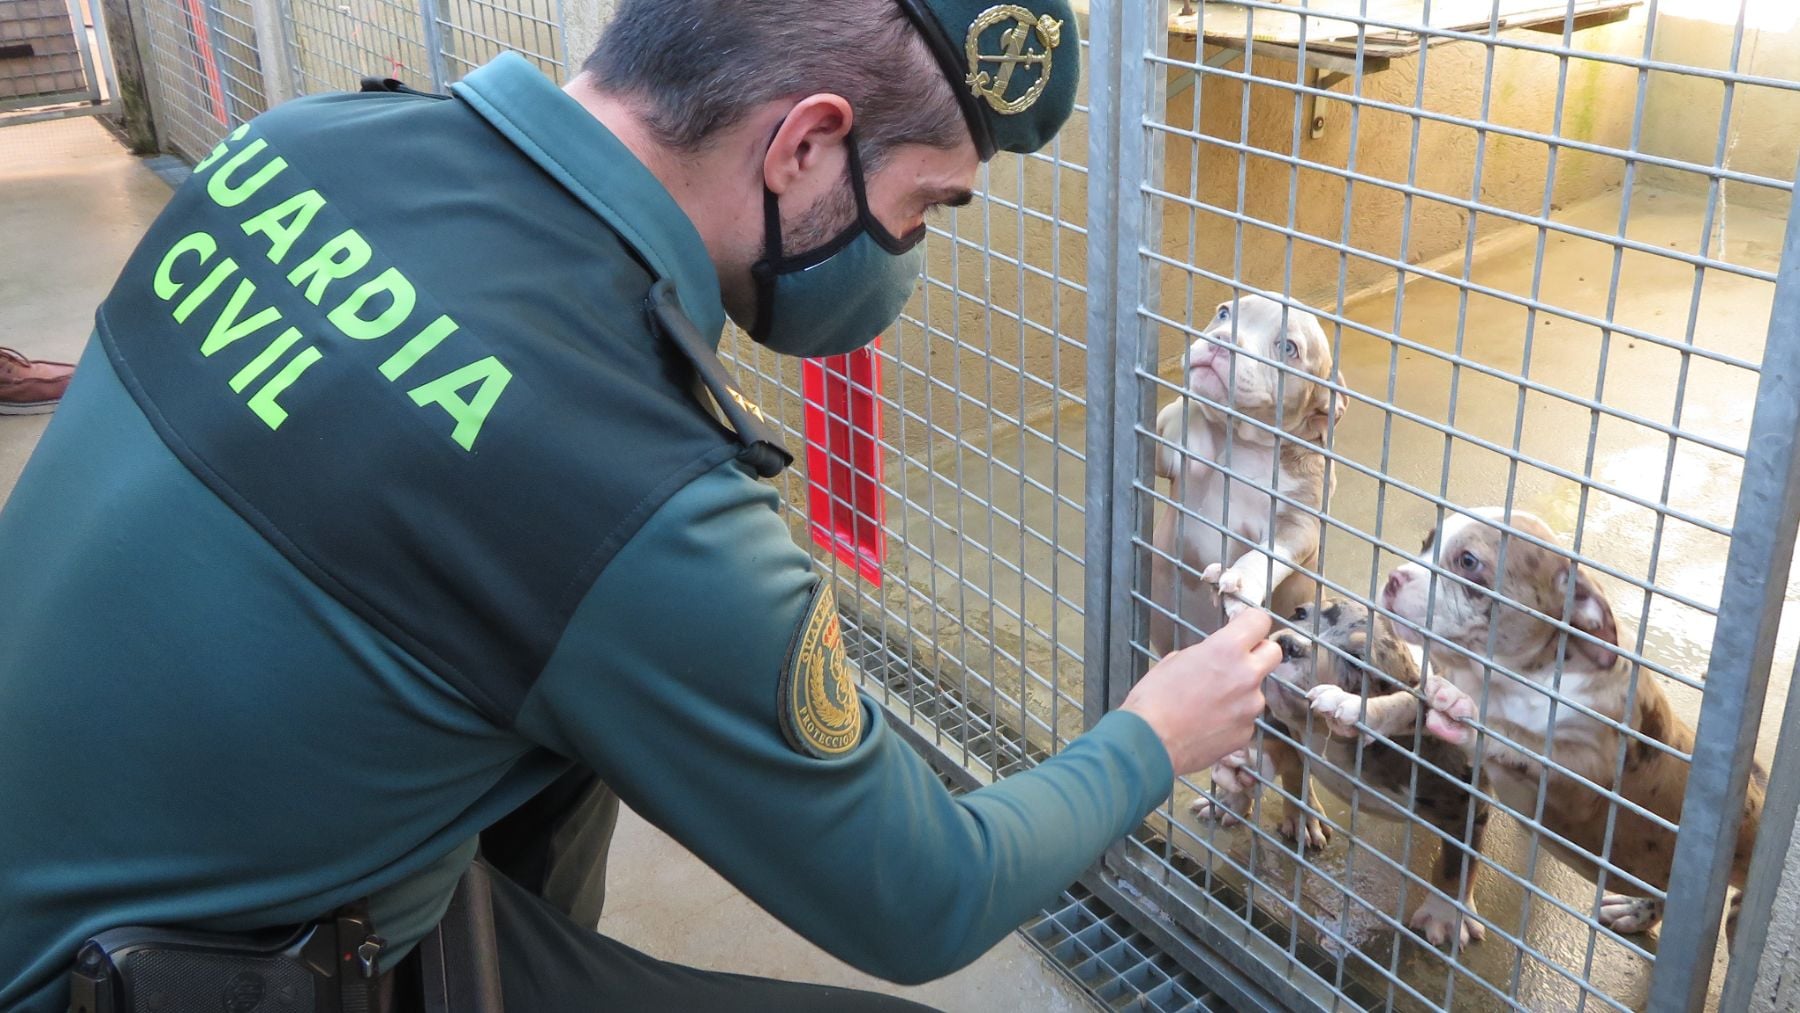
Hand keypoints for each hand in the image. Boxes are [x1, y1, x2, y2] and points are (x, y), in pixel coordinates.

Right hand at [1121, 608, 1281, 776]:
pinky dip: (1232, 718)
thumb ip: (1202, 654)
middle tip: (1237, 662)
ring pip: (1256, 690)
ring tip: (1210, 705)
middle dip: (1259, 653)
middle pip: (1274, 652)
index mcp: (1226, 649)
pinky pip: (1245, 717)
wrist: (1150, 744)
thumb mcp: (1173, 661)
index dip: (1250, 623)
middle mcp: (1247, 675)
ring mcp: (1251, 706)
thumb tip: (1211, 660)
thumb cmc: (1153, 697)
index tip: (1241, 629)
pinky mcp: (1247, 732)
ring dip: (1241, 691)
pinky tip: (1209, 725)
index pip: (1259, 621)